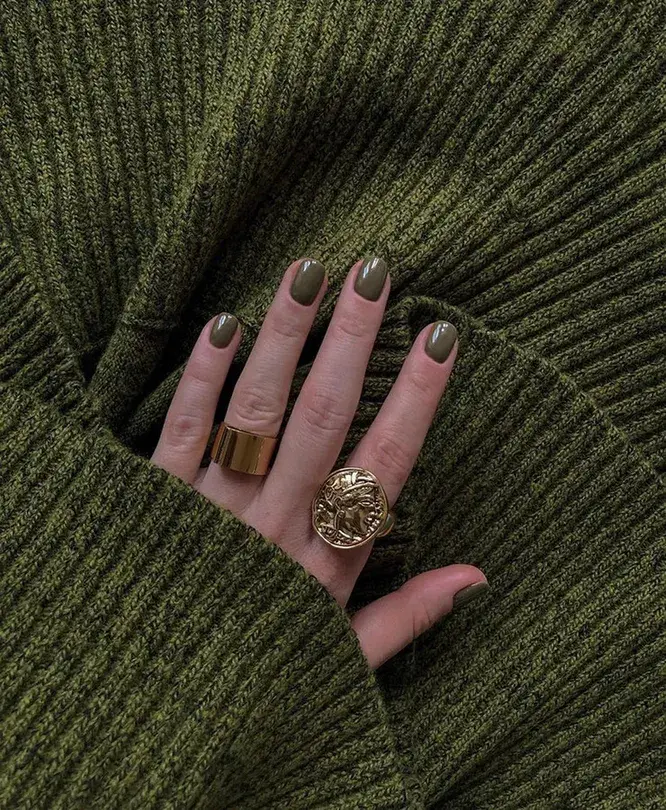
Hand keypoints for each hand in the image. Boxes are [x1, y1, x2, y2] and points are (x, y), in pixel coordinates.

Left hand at [151, 257, 487, 667]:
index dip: (416, 398)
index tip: (440, 337)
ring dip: (283, 339)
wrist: (146, 704)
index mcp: (324, 562)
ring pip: (255, 411)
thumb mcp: (337, 659)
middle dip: (352, 341)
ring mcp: (211, 508)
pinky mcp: (156, 498)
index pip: (385, 464)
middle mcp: (272, 526)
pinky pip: (182, 430)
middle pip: (323, 418)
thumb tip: (476, 576)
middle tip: (375, 271)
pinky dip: (201, 377)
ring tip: (307, 272)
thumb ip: (406, 617)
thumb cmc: (250, 674)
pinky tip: (223, 324)